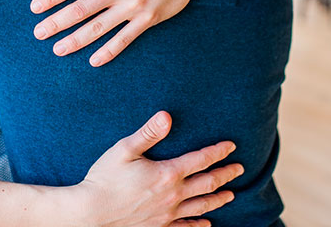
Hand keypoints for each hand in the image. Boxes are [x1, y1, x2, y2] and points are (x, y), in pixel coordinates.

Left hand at [31, 0, 207, 65]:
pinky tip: (93, 60)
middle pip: (79, 10)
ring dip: (75, 41)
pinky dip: (108, 51)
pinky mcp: (148, 19)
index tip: (35, 7)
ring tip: (57, 49)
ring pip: (98, 28)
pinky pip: (124, 39)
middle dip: (55, 23)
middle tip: (38, 33)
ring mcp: (133, 6)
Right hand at [78, 111, 242, 226]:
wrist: (90, 213)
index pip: (200, 160)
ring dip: (218, 199)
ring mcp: (167, 214)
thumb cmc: (104, 178)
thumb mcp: (124, 150)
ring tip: (231, 194)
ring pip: (201, 206)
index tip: (231, 146)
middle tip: (239, 169)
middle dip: (226, 175)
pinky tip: (207, 223)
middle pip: (207, 183)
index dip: (218, 152)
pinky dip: (198, 225)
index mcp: (167, 173)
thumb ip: (148, 133)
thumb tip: (167, 115)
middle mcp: (173, 196)